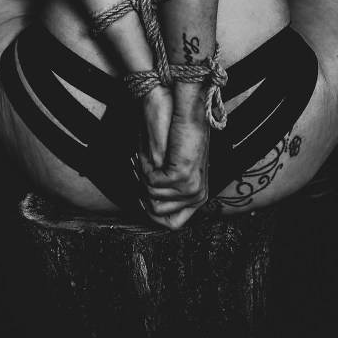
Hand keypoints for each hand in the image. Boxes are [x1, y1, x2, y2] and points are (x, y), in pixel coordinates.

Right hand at [140, 84, 209, 229]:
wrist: (181, 113)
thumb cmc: (175, 138)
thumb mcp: (173, 169)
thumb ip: (167, 190)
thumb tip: (149, 207)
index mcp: (198, 195)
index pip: (173, 224)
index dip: (152, 214)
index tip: (141, 195)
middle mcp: (198, 195)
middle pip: (159, 215)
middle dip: (144, 194)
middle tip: (140, 171)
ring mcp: (191, 188)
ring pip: (152, 197)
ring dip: (143, 176)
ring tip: (144, 158)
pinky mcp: (182, 176)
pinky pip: (152, 182)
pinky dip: (143, 168)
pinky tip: (146, 154)